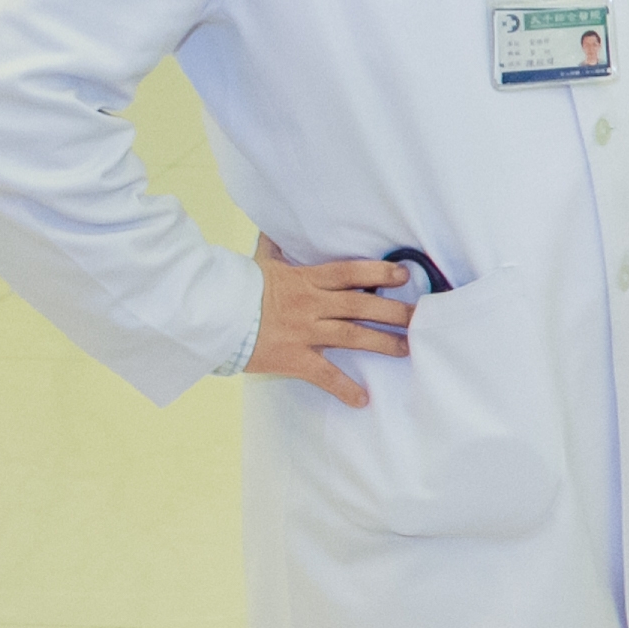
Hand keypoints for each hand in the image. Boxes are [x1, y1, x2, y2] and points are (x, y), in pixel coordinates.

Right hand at [246, 234, 413, 407]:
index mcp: (306, 279)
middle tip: (419, 317)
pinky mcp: (292, 358)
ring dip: (382, 343)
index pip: (350, 272)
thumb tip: (273, 227)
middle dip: (393, 311)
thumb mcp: (259, 264)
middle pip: (361, 304)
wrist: (208, 316)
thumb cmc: (235, 288)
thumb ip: (273, 248)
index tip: (403, 274)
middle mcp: (311, 304)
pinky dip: (344, 388)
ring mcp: (304, 332)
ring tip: (406, 349)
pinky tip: (363, 399)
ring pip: (352, 336)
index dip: (378, 271)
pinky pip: (324, 375)